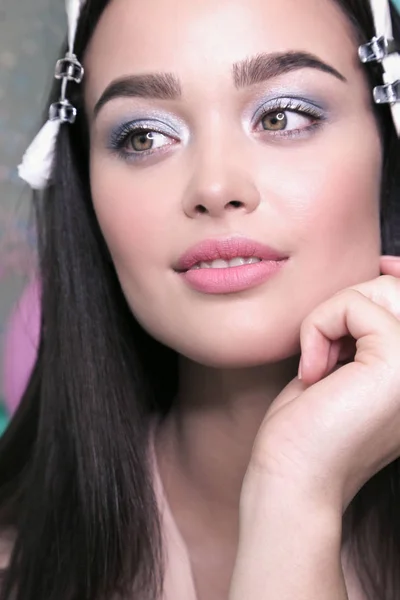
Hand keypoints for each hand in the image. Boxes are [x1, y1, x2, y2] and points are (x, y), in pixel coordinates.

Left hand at [246, 256, 399, 512]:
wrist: (294, 475)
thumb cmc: (312, 425)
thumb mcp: (349, 364)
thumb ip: (373, 326)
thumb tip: (389, 269)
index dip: (398, 274)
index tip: (380, 267)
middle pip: (399, 288)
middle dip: (350, 305)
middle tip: (324, 352)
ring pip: (380, 289)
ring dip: (332, 317)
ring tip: (319, 363)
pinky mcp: (398, 362)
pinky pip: (352, 305)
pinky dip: (318, 327)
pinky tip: (313, 371)